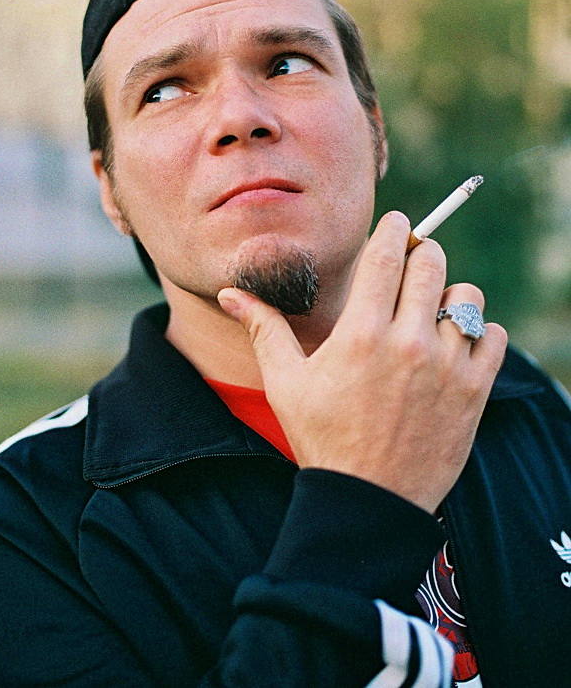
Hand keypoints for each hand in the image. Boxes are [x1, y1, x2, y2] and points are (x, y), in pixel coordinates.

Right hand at [218, 211, 507, 512]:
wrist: (367, 500)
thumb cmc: (321, 438)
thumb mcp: (285, 383)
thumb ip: (264, 329)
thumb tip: (231, 293)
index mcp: (360, 333)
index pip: (387, 255)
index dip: (395, 229)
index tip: (397, 223)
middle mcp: (407, 342)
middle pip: (432, 264)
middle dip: (422, 254)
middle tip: (413, 264)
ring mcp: (446, 367)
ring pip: (466, 299)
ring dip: (450, 296)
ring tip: (433, 312)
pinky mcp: (473, 392)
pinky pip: (493, 337)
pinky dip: (480, 333)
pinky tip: (456, 345)